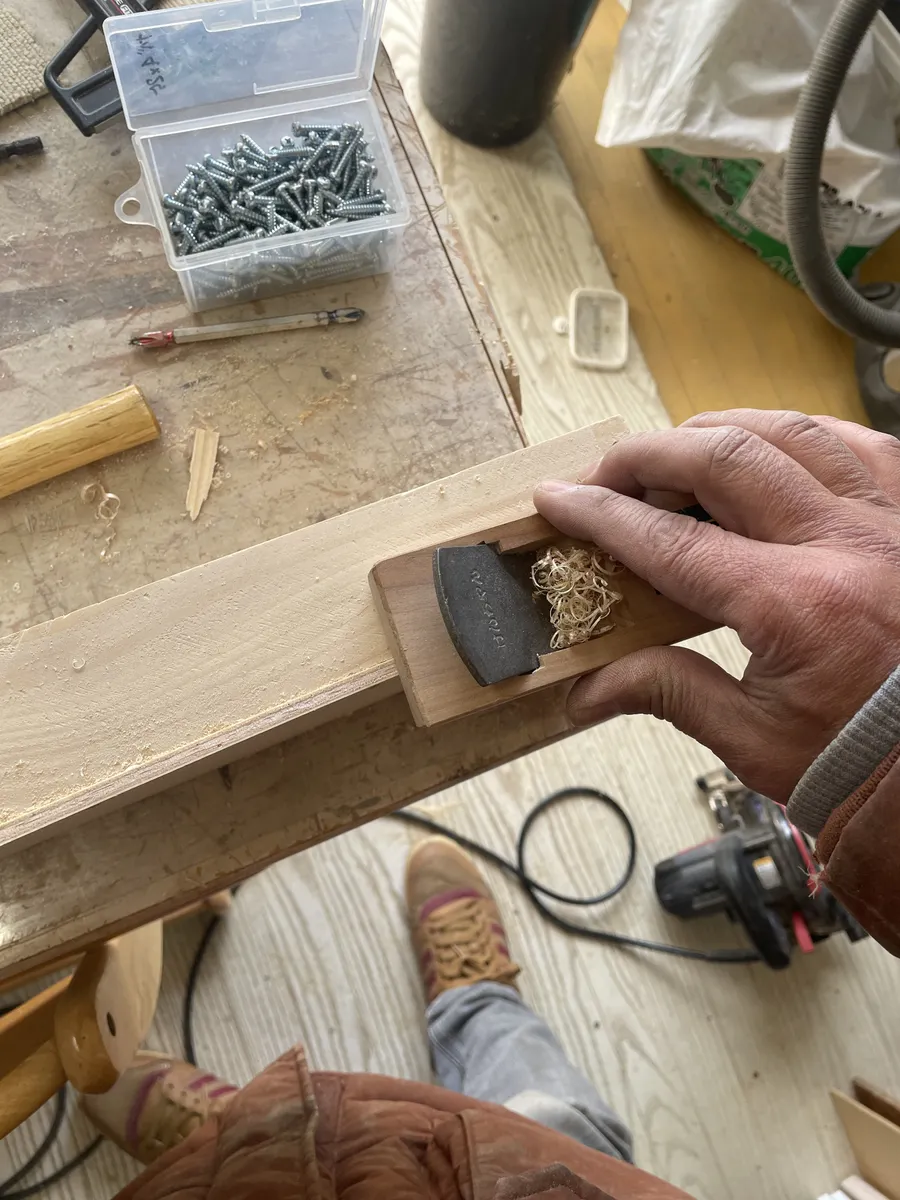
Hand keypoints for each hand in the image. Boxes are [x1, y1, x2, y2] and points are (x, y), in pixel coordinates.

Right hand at [534, 411, 899, 803]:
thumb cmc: (863, 761)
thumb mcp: (756, 741)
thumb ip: (668, 693)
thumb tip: (586, 691)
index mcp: (796, 606)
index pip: (672, 542)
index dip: (603, 516)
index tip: (558, 499)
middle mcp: (845, 544)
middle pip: (724, 458)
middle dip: (648, 456)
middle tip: (605, 474)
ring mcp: (888, 520)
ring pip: (789, 431)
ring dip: (718, 433)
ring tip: (674, 454)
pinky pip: (855, 441)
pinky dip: (796, 434)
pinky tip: (766, 447)